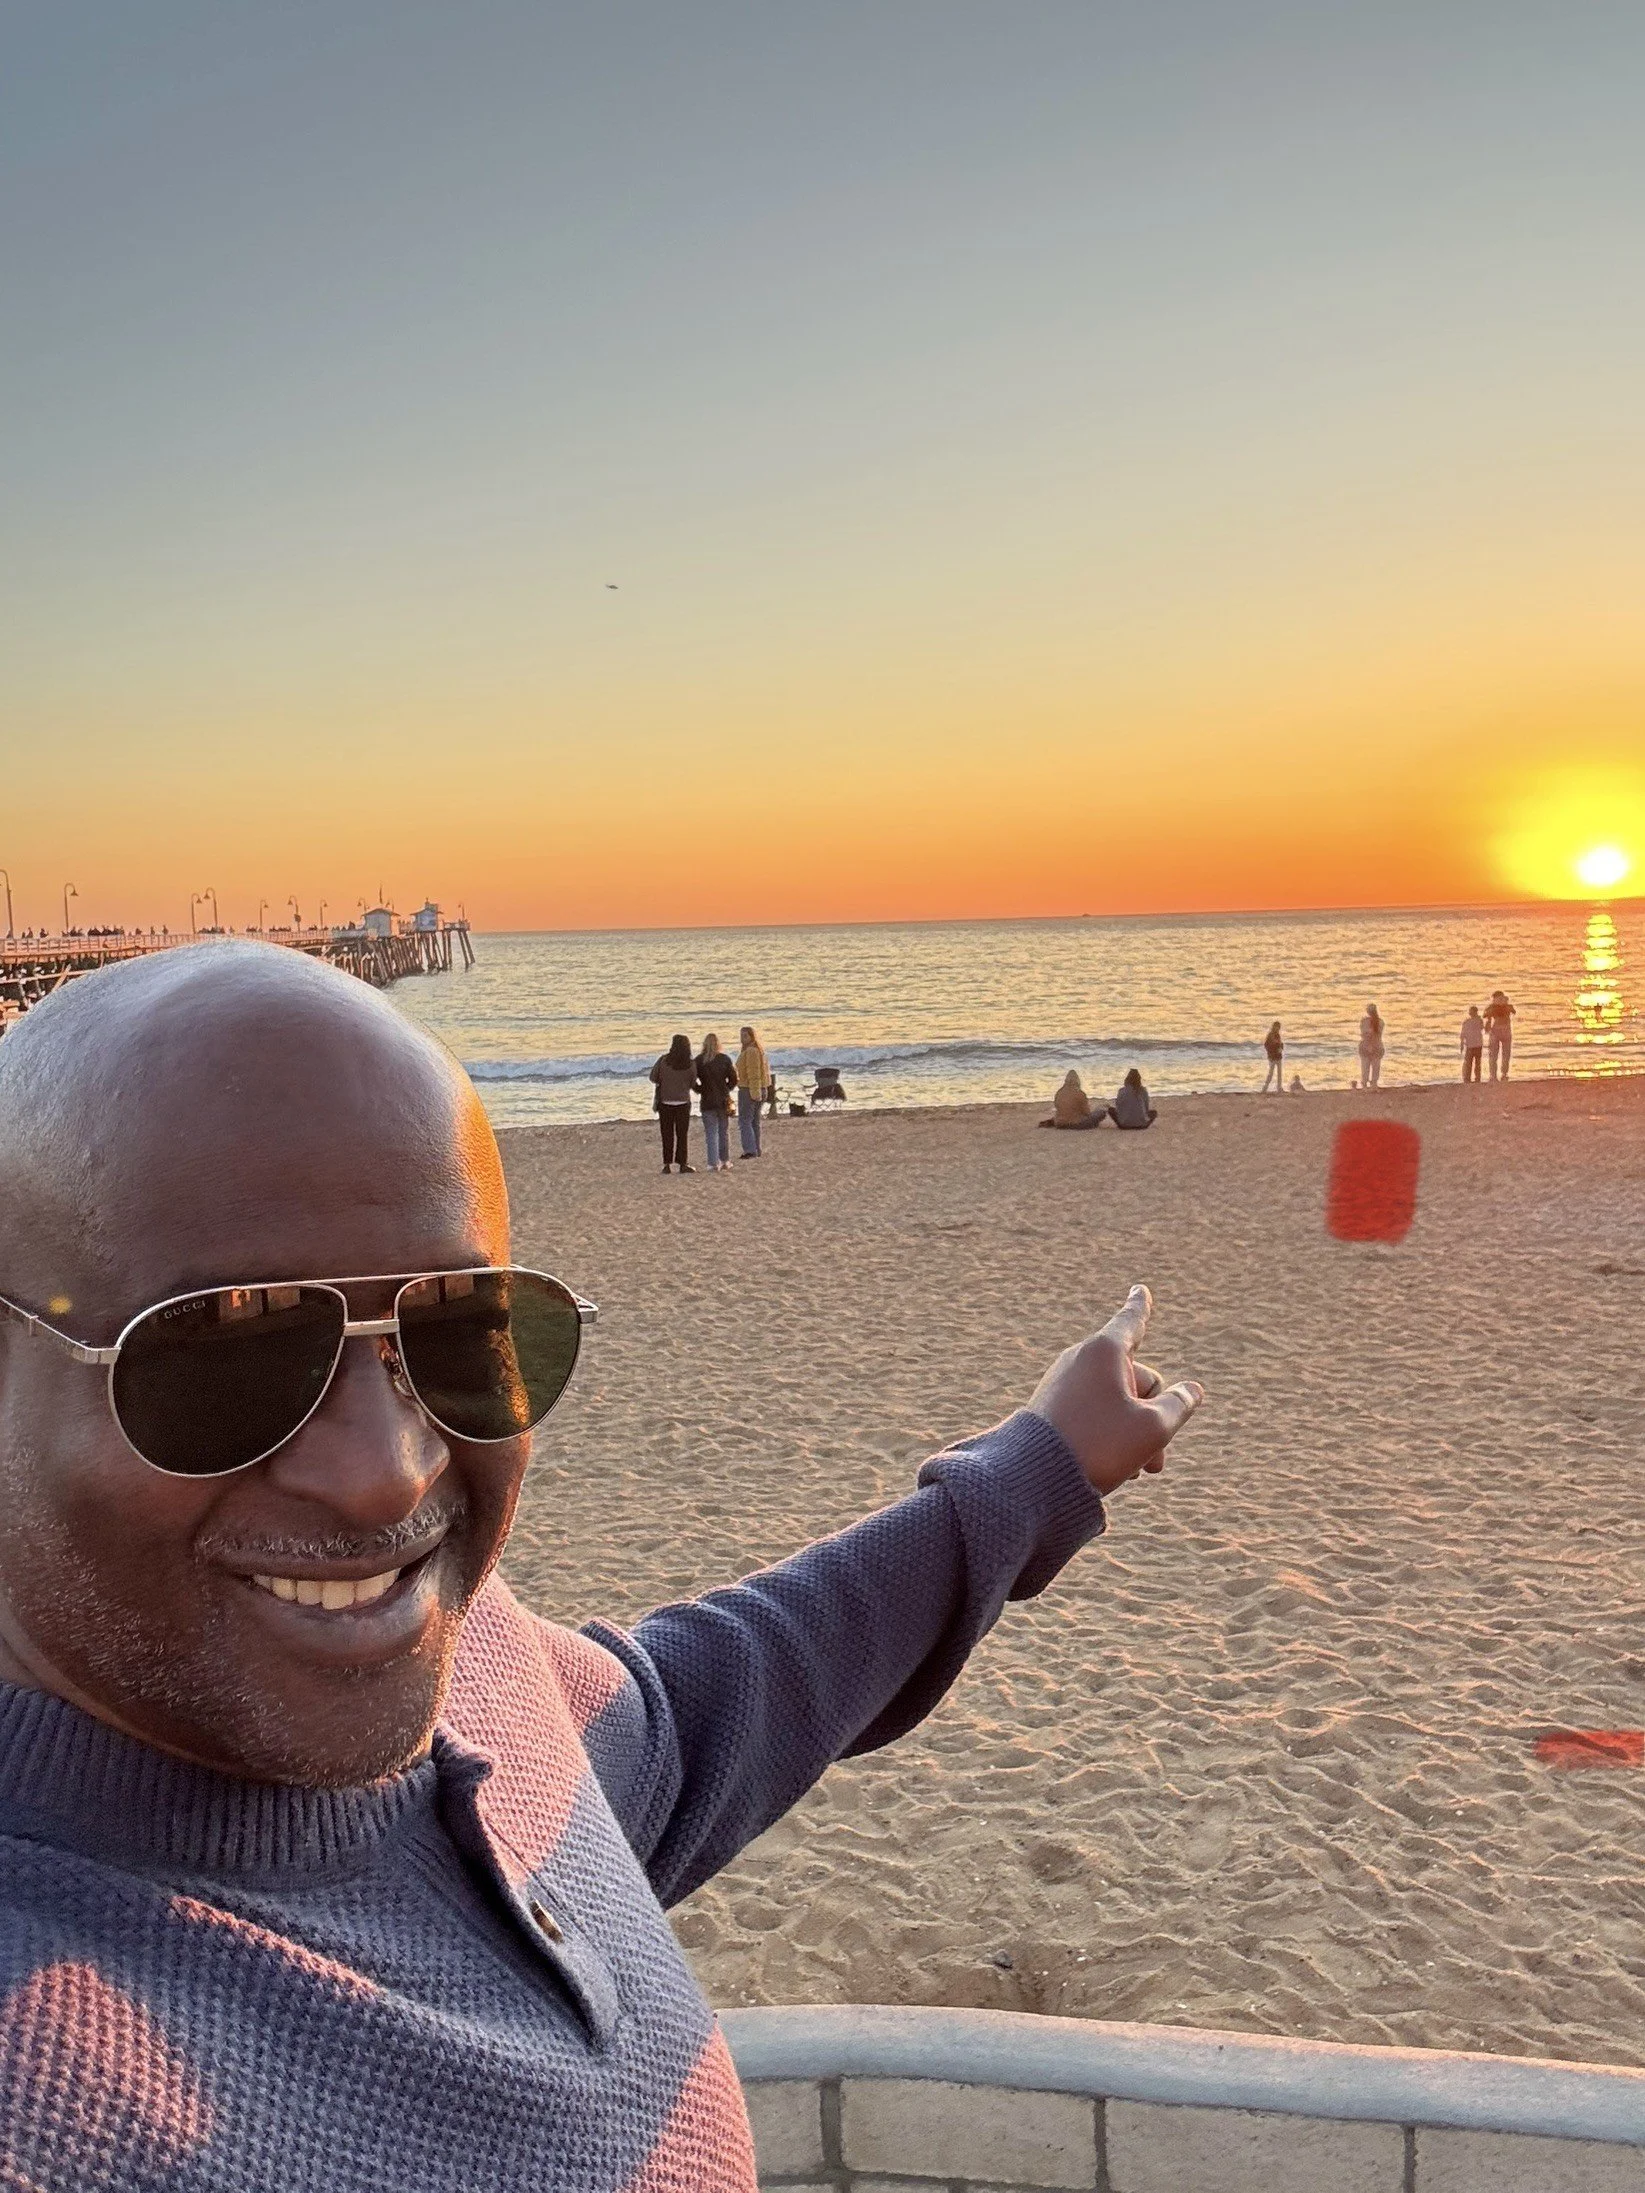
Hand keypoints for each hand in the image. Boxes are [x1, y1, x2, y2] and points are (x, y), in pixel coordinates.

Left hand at [1027, 1284, 1203, 1495]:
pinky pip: (1095, 1414)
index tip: (1140, 1289)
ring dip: (1137, 1433)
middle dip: (1155, 1415)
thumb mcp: (1152, 1429)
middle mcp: (1081, 1360)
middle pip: (1138, 1378)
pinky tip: (1117, 1469)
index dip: (1141, 1307)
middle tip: (1155, 1459)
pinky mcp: (1053, 1408)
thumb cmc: (1098, 1445)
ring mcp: (1064, 1384)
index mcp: (1104, 1351)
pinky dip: (1112, 1436)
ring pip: (1119, 1402)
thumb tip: (1192, 1390)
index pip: (1131, 1323)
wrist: (1033, 1477)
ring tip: (1137, 1469)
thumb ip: (1178, 1406)